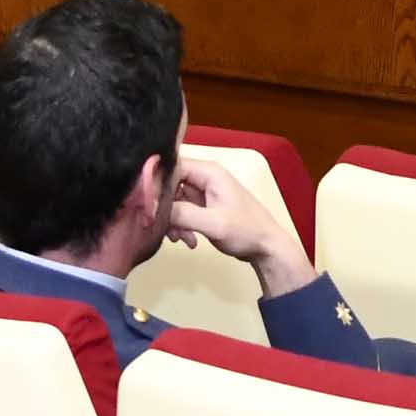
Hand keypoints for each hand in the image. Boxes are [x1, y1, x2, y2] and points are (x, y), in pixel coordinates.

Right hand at [160, 144, 315, 294]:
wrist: (267, 248)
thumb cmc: (245, 231)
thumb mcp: (213, 223)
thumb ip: (183, 214)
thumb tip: (154, 209)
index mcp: (209, 172)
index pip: (171, 167)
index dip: (156, 185)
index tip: (148, 206)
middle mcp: (205, 177)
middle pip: (170, 184)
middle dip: (165, 208)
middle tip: (165, 229)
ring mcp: (205, 192)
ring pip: (175, 200)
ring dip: (173, 220)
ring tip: (181, 239)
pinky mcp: (205, 206)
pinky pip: (183, 211)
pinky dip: (182, 226)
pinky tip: (189, 241)